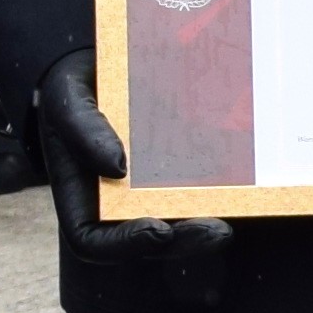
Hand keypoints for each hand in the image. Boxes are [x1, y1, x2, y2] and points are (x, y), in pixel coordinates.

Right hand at [34, 60, 225, 271]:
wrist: (96, 66)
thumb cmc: (71, 87)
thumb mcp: (67, 100)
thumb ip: (82, 130)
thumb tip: (117, 167)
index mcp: (80, 198)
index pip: (93, 242)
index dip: (126, 245)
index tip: (158, 231)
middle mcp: (116, 204)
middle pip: (148, 241)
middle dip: (184, 242)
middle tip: (218, 232)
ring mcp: (147, 192)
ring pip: (177, 222)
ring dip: (205, 228)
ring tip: (235, 217)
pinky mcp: (175, 173)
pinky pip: (196, 191)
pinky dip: (220, 194)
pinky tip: (246, 183)